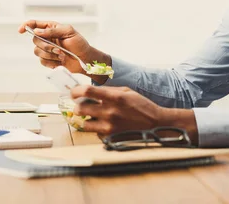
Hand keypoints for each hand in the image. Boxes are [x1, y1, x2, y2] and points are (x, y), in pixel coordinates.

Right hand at [18, 20, 109, 77]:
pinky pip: (42, 61)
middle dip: (46, 46)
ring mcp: (46, 49)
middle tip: (59, 50)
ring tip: (62, 56)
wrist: (84, 59)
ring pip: (37, 51)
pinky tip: (60, 62)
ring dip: (50, 55)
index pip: (34, 24)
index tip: (21, 30)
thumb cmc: (79, 44)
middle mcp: (47, 38)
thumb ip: (53, 31)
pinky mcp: (48, 59)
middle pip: (35, 40)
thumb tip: (37, 31)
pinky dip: (51, 62)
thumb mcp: (69, 32)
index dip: (26, 25)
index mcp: (51, 28)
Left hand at [71, 85, 199, 144]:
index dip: (76, 91)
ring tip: (92, 116)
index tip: (73, 92)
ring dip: (85, 119)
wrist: (155, 124)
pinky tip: (104, 124)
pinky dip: (96, 128)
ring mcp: (109, 126)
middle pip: (80, 108)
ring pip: (84, 123)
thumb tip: (90, 91)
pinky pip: (95, 132)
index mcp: (114, 97)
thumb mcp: (126, 92)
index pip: (87, 91)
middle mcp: (110, 112)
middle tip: (80, 104)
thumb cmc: (141, 106)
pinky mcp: (111, 137)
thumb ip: (108, 91)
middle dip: (78, 106)